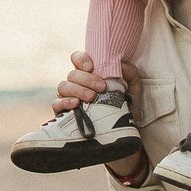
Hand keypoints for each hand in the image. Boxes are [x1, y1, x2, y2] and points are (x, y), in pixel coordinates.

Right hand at [56, 52, 150, 183]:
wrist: (124, 131)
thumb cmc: (127, 106)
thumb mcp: (134, 88)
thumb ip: (129, 72)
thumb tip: (119, 64)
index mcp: (89, 74)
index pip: (77, 59)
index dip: (81, 59)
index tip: (92, 67)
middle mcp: (76, 84)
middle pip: (72, 74)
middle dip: (87, 79)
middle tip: (101, 88)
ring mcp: (69, 98)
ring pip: (63, 86)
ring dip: (77, 90)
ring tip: (91, 98)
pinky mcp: (64, 113)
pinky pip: (57, 104)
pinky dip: (65, 102)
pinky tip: (76, 105)